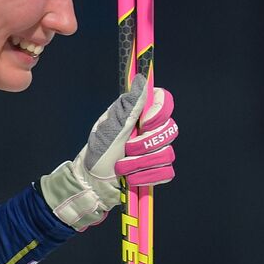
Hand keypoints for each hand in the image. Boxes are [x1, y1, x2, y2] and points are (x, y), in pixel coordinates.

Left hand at [39, 74, 177, 231]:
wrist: (93, 183)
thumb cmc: (98, 153)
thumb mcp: (109, 128)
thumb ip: (128, 107)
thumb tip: (142, 79)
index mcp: (139, 115)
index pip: (164, 101)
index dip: (159, 112)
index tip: (145, 123)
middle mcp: (151, 131)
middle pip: (170, 130)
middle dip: (144, 146)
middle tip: (125, 150)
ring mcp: (157, 152)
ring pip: (167, 154)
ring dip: (140, 164)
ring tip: (122, 168)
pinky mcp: (158, 171)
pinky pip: (166, 173)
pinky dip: (146, 177)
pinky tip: (132, 179)